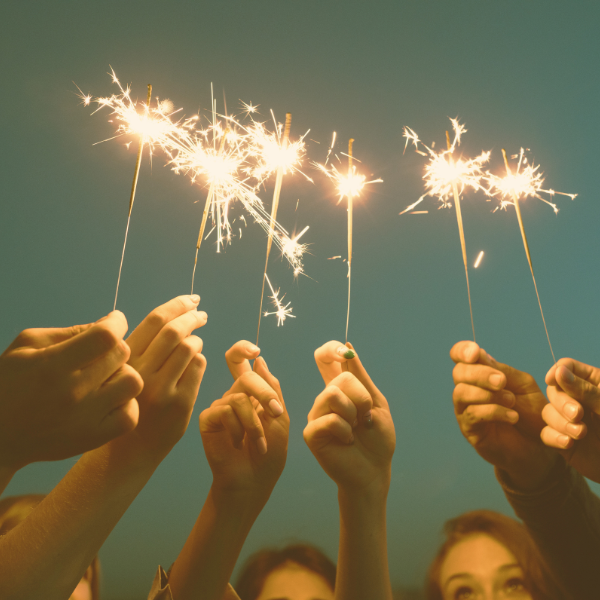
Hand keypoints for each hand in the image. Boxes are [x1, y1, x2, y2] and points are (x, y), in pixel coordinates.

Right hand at [0, 311, 141, 469]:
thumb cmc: (9, 382)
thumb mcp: (27, 346)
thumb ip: (70, 331)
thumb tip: (108, 324)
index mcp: (52, 366)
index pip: (105, 337)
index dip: (116, 323)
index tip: (114, 321)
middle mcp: (71, 393)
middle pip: (121, 355)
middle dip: (114, 347)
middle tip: (100, 354)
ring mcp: (84, 419)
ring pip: (132, 382)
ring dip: (122, 374)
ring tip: (105, 378)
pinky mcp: (92, 438)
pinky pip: (130, 415)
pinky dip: (125, 404)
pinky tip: (109, 400)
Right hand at [123, 295, 206, 457]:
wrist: (130, 449)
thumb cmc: (130, 402)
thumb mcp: (124, 371)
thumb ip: (142, 346)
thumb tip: (172, 314)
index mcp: (124, 360)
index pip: (154, 320)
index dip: (177, 304)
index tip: (191, 299)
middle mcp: (140, 373)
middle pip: (175, 331)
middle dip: (192, 316)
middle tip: (202, 313)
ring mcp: (161, 389)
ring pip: (189, 347)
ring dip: (196, 339)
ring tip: (195, 341)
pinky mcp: (180, 404)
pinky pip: (198, 367)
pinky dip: (200, 358)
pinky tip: (194, 362)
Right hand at [199, 341, 288, 500]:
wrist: (253, 482)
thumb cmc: (269, 454)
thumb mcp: (280, 418)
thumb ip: (272, 389)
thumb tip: (259, 360)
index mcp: (251, 393)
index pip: (240, 362)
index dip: (242, 349)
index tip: (255, 351)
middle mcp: (233, 396)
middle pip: (245, 376)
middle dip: (264, 394)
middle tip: (276, 414)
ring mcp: (219, 407)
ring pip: (238, 397)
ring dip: (254, 423)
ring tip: (258, 443)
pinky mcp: (207, 419)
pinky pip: (224, 411)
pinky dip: (238, 428)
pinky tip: (238, 444)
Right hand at [303, 341, 395, 494]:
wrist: (375, 470)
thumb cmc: (377, 439)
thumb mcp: (376, 403)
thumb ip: (362, 377)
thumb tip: (349, 348)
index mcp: (339, 389)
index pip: (324, 359)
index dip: (330, 349)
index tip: (343, 352)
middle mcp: (324, 399)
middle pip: (340, 378)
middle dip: (361, 398)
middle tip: (365, 418)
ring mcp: (316, 415)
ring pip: (333, 394)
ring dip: (354, 414)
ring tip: (355, 430)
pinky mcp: (311, 433)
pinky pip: (330, 419)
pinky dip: (346, 430)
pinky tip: (347, 441)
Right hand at [451, 340, 556, 488]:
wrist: (540, 446)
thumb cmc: (531, 413)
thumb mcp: (523, 386)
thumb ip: (503, 371)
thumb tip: (480, 356)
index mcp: (480, 373)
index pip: (459, 355)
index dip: (462, 351)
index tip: (475, 353)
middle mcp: (468, 388)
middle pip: (459, 373)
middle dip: (480, 374)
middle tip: (501, 381)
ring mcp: (465, 409)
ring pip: (461, 393)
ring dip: (487, 394)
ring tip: (511, 401)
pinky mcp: (469, 429)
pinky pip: (472, 414)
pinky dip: (493, 412)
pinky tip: (512, 416)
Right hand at [541, 358, 599, 482]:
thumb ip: (585, 390)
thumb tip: (559, 370)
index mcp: (594, 384)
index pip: (568, 367)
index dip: (557, 371)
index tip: (552, 379)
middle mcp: (579, 400)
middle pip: (554, 390)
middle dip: (562, 403)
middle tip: (578, 415)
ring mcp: (570, 420)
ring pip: (548, 412)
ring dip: (561, 423)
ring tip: (581, 434)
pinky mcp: (564, 440)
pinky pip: (546, 433)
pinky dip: (554, 437)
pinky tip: (569, 444)